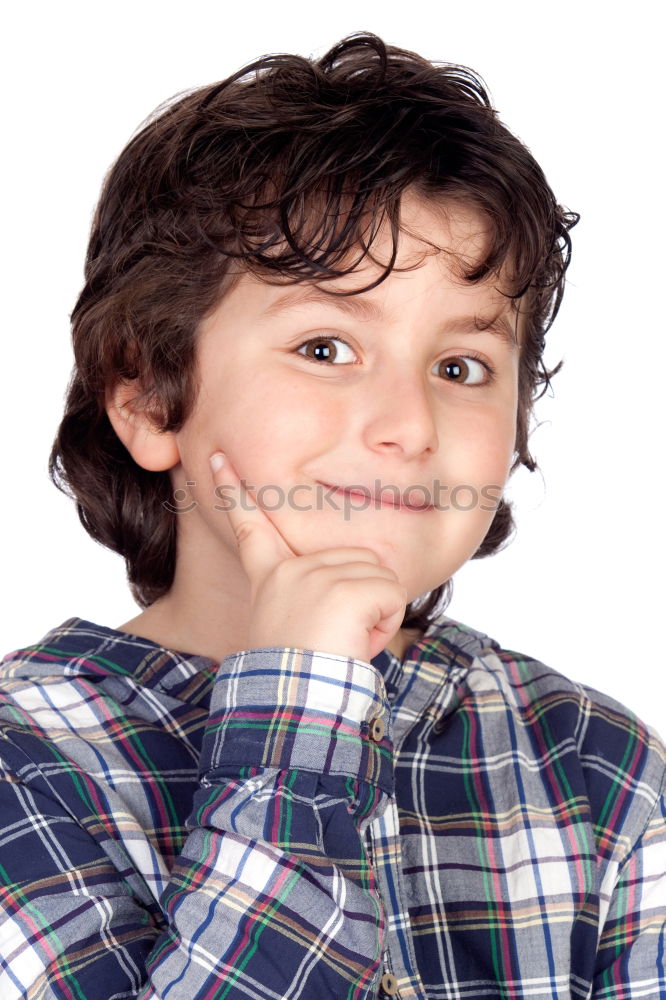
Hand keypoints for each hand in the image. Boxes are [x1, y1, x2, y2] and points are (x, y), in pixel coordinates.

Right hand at [210, 453, 407, 661]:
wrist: (294, 703)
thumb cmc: (296, 673)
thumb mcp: (291, 624)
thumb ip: (310, 592)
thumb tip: (350, 588)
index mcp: (270, 577)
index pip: (249, 525)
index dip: (232, 489)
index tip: (221, 457)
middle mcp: (290, 570)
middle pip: (354, 559)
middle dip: (361, 599)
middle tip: (334, 636)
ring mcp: (317, 576)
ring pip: (378, 576)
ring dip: (374, 614)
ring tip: (343, 641)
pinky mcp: (347, 589)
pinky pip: (391, 595)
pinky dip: (385, 624)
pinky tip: (356, 643)